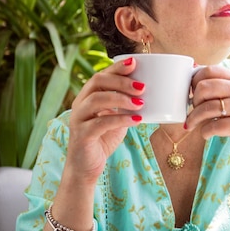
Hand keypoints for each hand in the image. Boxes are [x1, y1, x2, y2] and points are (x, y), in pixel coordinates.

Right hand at [66, 58, 143, 183]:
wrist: (87, 167)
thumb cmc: (102, 140)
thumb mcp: (116, 118)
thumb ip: (125, 106)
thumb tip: (151, 92)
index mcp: (87, 96)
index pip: (101, 75)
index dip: (117, 67)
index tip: (135, 63)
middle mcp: (80, 104)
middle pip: (97, 82)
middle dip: (121, 81)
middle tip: (142, 87)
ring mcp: (78, 119)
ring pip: (97, 100)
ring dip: (121, 99)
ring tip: (141, 103)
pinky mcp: (81, 135)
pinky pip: (100, 123)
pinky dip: (120, 119)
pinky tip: (136, 120)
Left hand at [187, 65, 229, 164]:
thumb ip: (219, 88)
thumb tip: (190, 78)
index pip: (209, 70)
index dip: (194, 80)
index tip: (190, 93)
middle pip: (204, 87)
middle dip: (193, 100)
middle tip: (193, 110)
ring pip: (206, 108)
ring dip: (193, 119)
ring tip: (191, 125)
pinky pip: (213, 126)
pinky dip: (204, 132)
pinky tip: (206, 134)